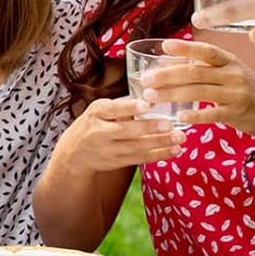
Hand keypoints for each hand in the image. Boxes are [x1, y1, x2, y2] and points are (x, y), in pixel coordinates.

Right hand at [50, 96, 183, 174]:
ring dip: (160, 143)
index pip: (112, 110)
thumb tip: (152, 93)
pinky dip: (158, 155)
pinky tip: (174, 150)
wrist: (74, 153)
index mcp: (96, 113)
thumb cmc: (94, 124)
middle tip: (170, 124)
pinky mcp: (117, 162)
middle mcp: (100, 132)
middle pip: (126, 131)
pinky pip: (140, 159)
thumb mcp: (99, 110)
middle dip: (149, 128)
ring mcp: (108, 150)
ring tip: (180, 138)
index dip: (129, 108)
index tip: (146, 104)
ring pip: (136, 147)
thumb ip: (121, 104)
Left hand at [135, 37, 254, 142]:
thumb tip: (169, 61)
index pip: (207, 51)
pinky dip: (195, 115)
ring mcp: (236, 94)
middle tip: (145, 79)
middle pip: (196, 72)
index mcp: (230, 60)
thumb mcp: (231, 72)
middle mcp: (234, 74)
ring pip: (199, 92)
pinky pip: (212, 114)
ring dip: (172, 94)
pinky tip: (179, 116)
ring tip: (150, 97)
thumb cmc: (248, 89)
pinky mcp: (237, 113)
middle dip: (167, 75)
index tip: (164, 46)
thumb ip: (205, 67)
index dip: (186, 48)